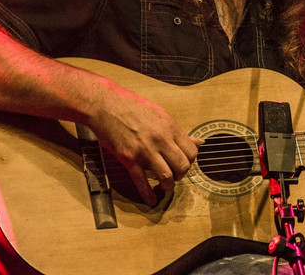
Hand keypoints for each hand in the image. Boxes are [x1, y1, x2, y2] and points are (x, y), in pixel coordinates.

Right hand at [87, 79, 202, 205]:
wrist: (106, 105)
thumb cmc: (132, 106)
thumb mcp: (160, 114)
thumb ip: (178, 131)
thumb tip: (199, 142)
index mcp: (170, 127)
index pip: (191, 151)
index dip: (190, 161)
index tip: (183, 163)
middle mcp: (160, 139)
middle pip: (182, 166)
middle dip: (181, 174)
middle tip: (175, 175)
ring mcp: (144, 150)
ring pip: (166, 176)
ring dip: (168, 185)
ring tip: (165, 186)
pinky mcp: (128, 158)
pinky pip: (141, 181)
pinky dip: (148, 194)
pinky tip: (151, 200)